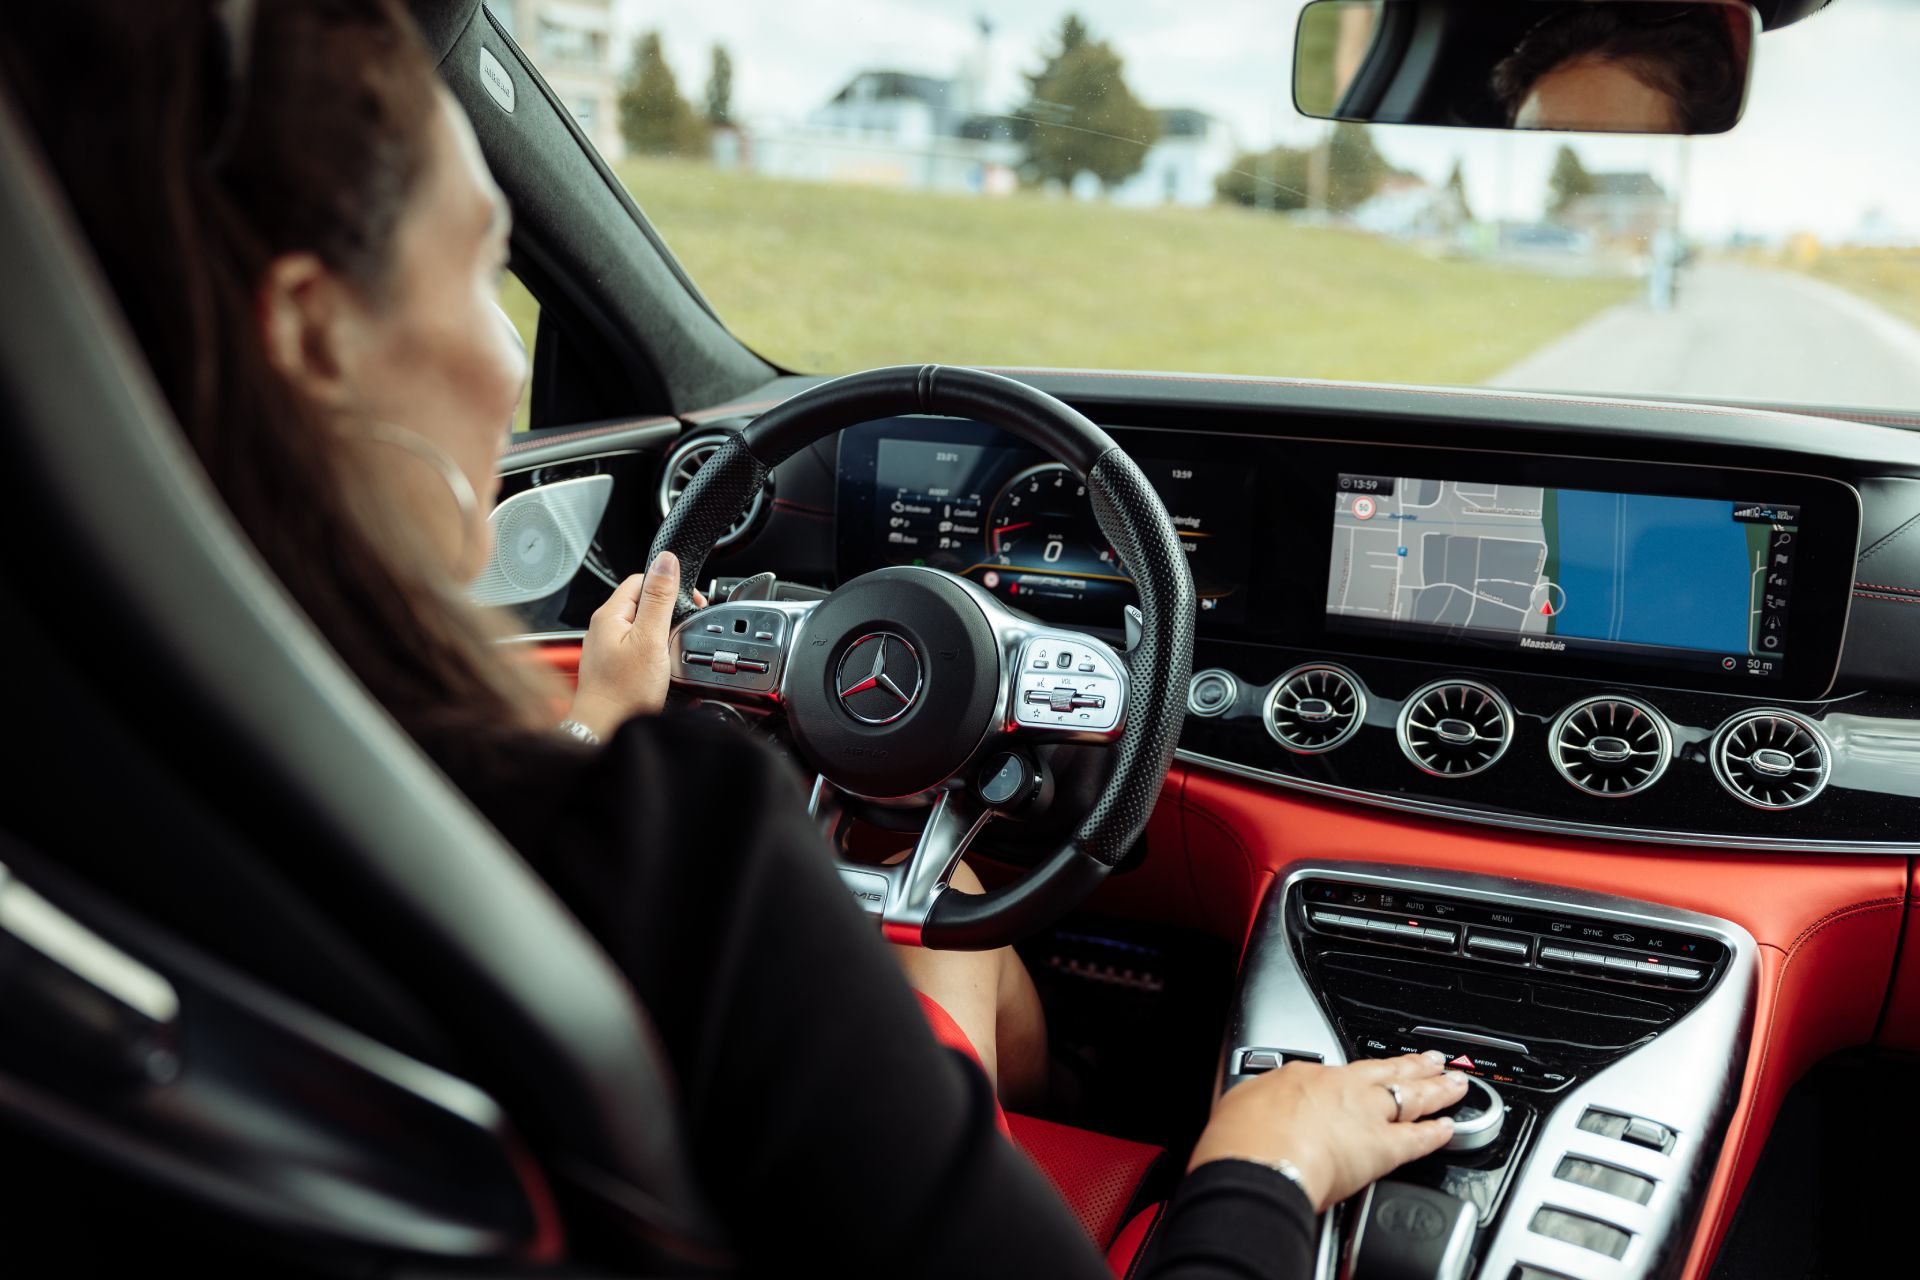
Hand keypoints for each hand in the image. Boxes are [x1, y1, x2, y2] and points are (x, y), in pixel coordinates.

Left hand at [567, 551, 705, 736]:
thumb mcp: (650, 639)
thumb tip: (666, 560)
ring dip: (662, 633)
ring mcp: (608, 646)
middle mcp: (605, 627)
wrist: (605, 728)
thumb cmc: (623, 692)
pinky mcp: (614, 664)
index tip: (689, 603)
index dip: (669, 586)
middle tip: (682, 631)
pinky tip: (661, 666)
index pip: (642, 579)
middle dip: (668, 612)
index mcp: (610, 614)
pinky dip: (654, 651)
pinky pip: (639, 645)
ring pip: (643, 625)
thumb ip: (659, 598)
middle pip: (644, 602)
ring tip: (671, 651)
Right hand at [1187, 1052, 1466, 1211]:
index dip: (1360, 1073)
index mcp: (1305, 1076)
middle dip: (1412, 1065)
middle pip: (1386, 1071)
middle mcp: (1341, 1088)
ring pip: (1410, 1095)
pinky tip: (1450, 1129)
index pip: (1340, 1070)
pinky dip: (1437, 1134)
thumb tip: (1255, 1108)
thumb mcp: (1240, 1103)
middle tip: (1433, 1059)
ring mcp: (1366, 1115)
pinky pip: (1418, 1139)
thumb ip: (1260, 1102)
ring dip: (1436, 1090)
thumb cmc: (1241, 1138)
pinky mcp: (1382, 1148)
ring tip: (1454, 1084)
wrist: (1259, 1161)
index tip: (1367, 1072)